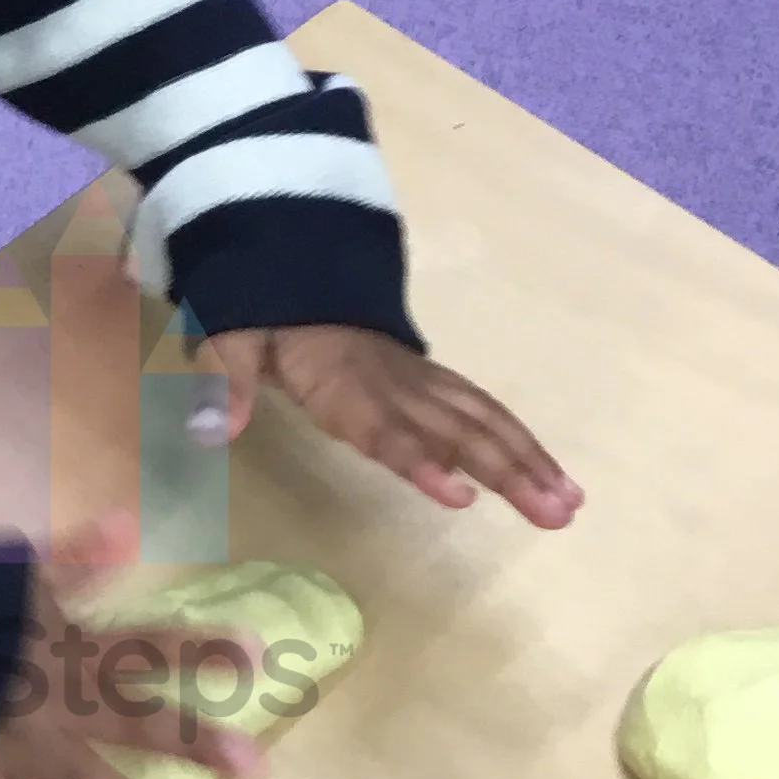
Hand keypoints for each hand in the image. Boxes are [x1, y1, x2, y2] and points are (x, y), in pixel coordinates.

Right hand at [0, 516, 268, 778]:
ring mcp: (14, 737)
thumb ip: (72, 554)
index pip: (147, 642)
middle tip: (259, 770)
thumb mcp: (10, 563)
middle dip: (198, 740)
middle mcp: (54, 693)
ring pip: (80, 775)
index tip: (260, 656)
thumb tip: (128, 526)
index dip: (202, 647)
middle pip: (136, 714)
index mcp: (66, 640)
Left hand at [200, 324, 581, 526]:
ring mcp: (420, 382)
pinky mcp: (432, 383)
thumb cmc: (263, 314)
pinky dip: (520, 442)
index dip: (420, 460)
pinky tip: (550, 476)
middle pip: (457, 430)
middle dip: (508, 471)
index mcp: (344, 382)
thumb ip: (222, 381)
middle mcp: (394, 385)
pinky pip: (482, 411)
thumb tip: (209, 430)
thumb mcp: (229, 338)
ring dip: (528, 461)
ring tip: (570, 504)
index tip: (461, 496)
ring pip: (482, 421)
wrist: (295, 264)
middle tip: (556, 514)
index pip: (386, 428)